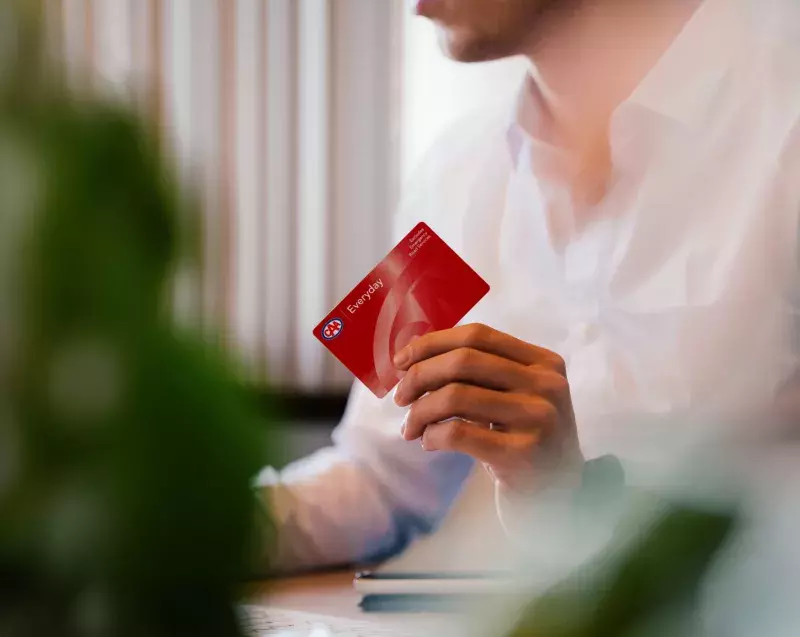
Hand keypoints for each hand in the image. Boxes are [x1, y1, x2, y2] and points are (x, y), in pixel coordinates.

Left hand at [393, 324, 582, 492]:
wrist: (557, 498)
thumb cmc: (523, 441)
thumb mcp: (514, 397)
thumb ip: (479, 373)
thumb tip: (414, 353)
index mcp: (544, 362)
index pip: (477, 336)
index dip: (432, 343)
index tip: (401, 361)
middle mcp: (546, 384)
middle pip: (463, 361)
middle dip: (420, 376)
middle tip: (399, 398)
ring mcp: (538, 418)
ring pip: (455, 396)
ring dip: (420, 411)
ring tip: (410, 427)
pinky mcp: (522, 454)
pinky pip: (458, 433)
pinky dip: (432, 435)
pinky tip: (428, 443)